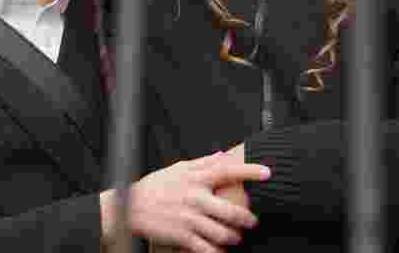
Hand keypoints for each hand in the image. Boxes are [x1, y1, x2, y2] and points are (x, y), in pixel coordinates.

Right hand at [102, 152, 269, 252]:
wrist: (130, 206)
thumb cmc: (155, 186)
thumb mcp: (178, 168)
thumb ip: (202, 163)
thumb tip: (222, 155)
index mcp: (196, 179)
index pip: (228, 171)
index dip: (250, 172)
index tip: (268, 173)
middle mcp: (195, 198)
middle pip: (231, 211)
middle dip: (247, 219)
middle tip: (253, 221)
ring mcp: (189, 218)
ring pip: (223, 233)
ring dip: (234, 237)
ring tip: (236, 238)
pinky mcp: (182, 235)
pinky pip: (206, 248)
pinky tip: (221, 252)